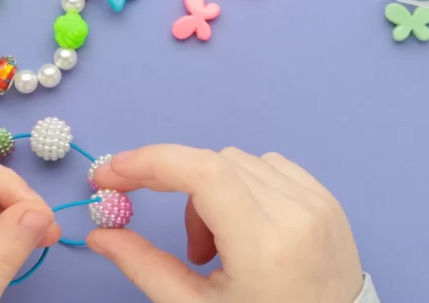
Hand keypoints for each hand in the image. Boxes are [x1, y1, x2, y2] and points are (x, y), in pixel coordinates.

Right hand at [87, 145, 363, 302]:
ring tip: (225, 251)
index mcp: (264, 245)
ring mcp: (318, 204)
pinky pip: (271, 167)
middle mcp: (296, 214)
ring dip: (215, 193)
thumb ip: (144, 266)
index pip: (202, 171)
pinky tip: (247, 230)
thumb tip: (99, 234)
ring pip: (241, 162)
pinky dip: (245, 187)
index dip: (150, 162)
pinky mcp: (328, 201)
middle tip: (188, 248)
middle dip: (181, 192)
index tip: (112, 172)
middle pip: (214, 164)